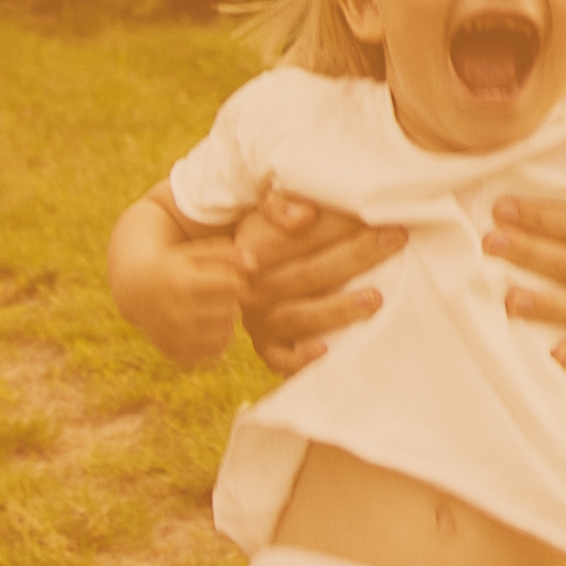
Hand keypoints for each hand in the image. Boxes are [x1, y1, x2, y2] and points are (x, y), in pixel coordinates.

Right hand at [114, 190, 396, 376]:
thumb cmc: (233, 244)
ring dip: (338, 309)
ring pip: (298, 315)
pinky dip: (299, 359)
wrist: (169, 285)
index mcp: (253, 248)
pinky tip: (326, 353)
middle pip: (306, 272)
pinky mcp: (261, 346)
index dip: (339, 223)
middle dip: (355, 254)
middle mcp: (251, 286)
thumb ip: (276, 206)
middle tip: (395, 238)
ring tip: (377, 299)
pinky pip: (277, 357)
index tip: (379, 213)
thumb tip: (303, 213)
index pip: (299, 236)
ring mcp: (254, 319)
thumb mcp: (251, 219)